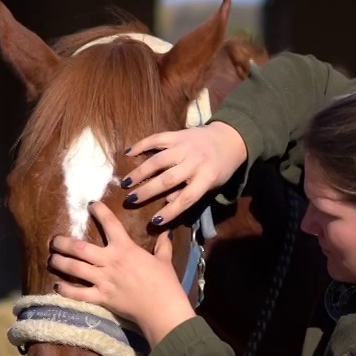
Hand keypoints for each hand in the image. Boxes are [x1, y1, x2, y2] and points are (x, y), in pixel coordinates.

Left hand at [50, 201, 196, 346]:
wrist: (163, 309)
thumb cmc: (166, 283)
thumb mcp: (164, 260)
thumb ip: (162, 245)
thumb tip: (166, 233)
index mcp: (126, 248)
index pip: (110, 223)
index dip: (99, 211)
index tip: (91, 205)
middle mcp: (110, 261)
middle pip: (80, 248)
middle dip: (64, 242)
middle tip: (54, 240)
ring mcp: (104, 280)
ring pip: (74, 268)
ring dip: (60, 262)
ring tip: (51, 259)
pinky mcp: (102, 298)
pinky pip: (79, 293)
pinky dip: (66, 290)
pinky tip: (58, 286)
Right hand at [122, 121, 246, 224]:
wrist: (230, 138)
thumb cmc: (219, 167)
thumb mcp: (212, 185)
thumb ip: (190, 193)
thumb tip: (167, 203)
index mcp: (207, 178)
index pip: (187, 198)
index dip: (170, 211)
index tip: (154, 221)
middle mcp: (195, 162)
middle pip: (168, 179)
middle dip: (148, 191)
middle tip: (130, 200)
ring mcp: (185, 146)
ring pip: (159, 160)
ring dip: (140, 172)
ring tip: (125, 182)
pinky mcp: (178, 134)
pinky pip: (157, 139)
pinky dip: (141, 145)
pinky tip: (128, 153)